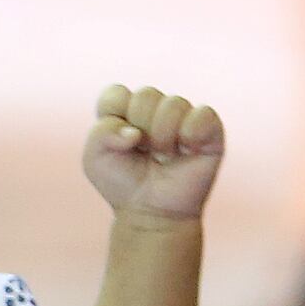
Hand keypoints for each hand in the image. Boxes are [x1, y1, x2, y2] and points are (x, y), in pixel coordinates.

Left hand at [81, 84, 226, 223]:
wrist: (151, 212)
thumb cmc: (123, 183)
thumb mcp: (95, 159)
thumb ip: (100, 133)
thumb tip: (134, 132)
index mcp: (127, 109)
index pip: (116, 93)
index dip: (113, 118)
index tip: (118, 143)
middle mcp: (157, 108)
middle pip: (145, 94)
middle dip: (140, 128)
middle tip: (144, 152)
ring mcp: (184, 116)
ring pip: (173, 103)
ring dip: (163, 137)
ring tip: (164, 157)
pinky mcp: (210, 129)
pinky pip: (203, 113)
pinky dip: (190, 134)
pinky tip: (186, 151)